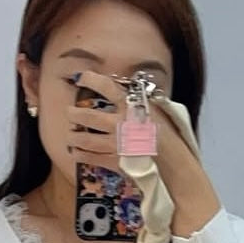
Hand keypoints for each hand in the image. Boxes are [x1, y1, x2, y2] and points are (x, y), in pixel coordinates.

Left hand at [65, 70, 215, 222]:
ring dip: (76, 137)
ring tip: (70, 136)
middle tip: (69, 113)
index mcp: (133, 106)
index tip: (81, 76)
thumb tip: (131, 97)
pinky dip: (81, 155)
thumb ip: (143, 104)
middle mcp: (121, 123)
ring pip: (87, 139)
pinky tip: (75, 153)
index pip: (108, 88)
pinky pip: (92, 158)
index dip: (92, 80)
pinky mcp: (115, 162)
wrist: (174, 165)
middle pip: (90, 116)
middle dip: (76, 115)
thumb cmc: (172, 138)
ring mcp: (116, 144)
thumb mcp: (161, 112)